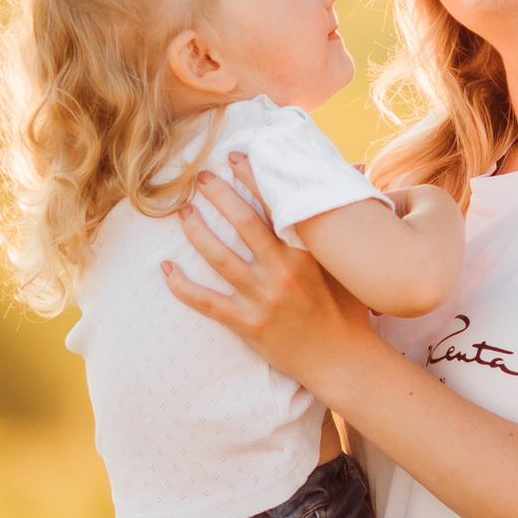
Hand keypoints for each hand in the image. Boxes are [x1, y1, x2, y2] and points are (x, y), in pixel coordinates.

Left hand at [161, 156, 374, 391]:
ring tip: (183, 211)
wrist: (343, 360)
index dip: (254, 178)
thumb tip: (351, 175)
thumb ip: (338, 225)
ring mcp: (263, 299)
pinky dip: (182, 286)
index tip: (236, 157)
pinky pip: (206, 302)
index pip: (276, 205)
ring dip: (197, 231)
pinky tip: (166, 269)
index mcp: (308, 253)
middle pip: (243, 224)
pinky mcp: (247, 324)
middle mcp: (283, 272)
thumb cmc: (348, 309)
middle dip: (220, 195)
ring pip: (220, 258)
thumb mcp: (348, 264)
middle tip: (201, 176)